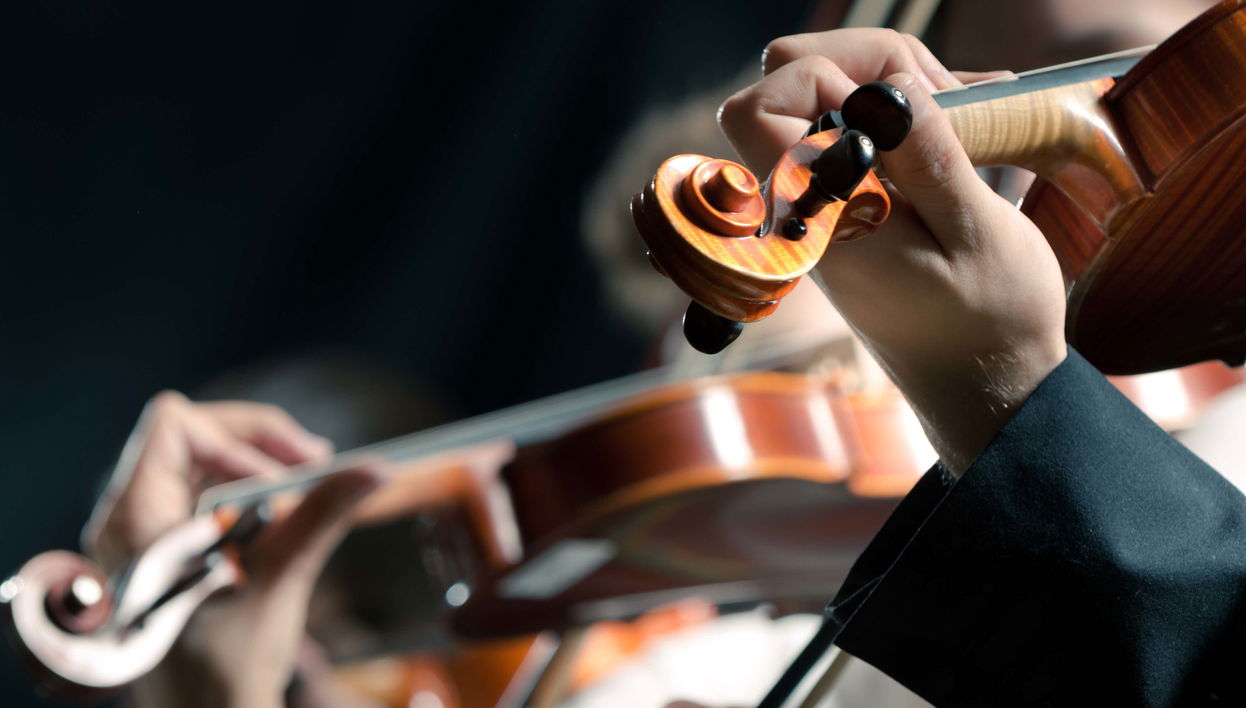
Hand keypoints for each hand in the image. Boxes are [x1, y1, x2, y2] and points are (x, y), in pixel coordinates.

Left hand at [83, 392, 386, 707]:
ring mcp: (141, 532)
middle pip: (190, 434)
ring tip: (306, 487)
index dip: (239, 436)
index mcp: (138, 518)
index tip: (289, 473)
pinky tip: (284, 512)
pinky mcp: (162, 547)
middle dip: (258, 444)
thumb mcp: (282, 574)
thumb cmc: (225, 662)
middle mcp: (127, 517)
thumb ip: (326, 510)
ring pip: (198, 460)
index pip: (177, 425)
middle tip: (316, 464)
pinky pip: (200, 491)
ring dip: (257, 465)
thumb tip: (378, 468)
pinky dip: (246, 491)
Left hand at [719, 29, 1067, 473]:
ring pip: (820, 97)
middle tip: (942, 94)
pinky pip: (852, 130)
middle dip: (861, 63)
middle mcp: (805, 206)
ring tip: (966, 110)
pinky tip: (961, 123)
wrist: (986, 383)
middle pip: (782, 83)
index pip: (756, 110)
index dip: (820, 79)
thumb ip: (928, 158)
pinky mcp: (848, 203)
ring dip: (890, 83)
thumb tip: (887, 91)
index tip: (897, 106)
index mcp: (821, 219)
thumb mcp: (978, 234)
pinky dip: (900, 111)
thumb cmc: (989, 321)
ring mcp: (823, 203)